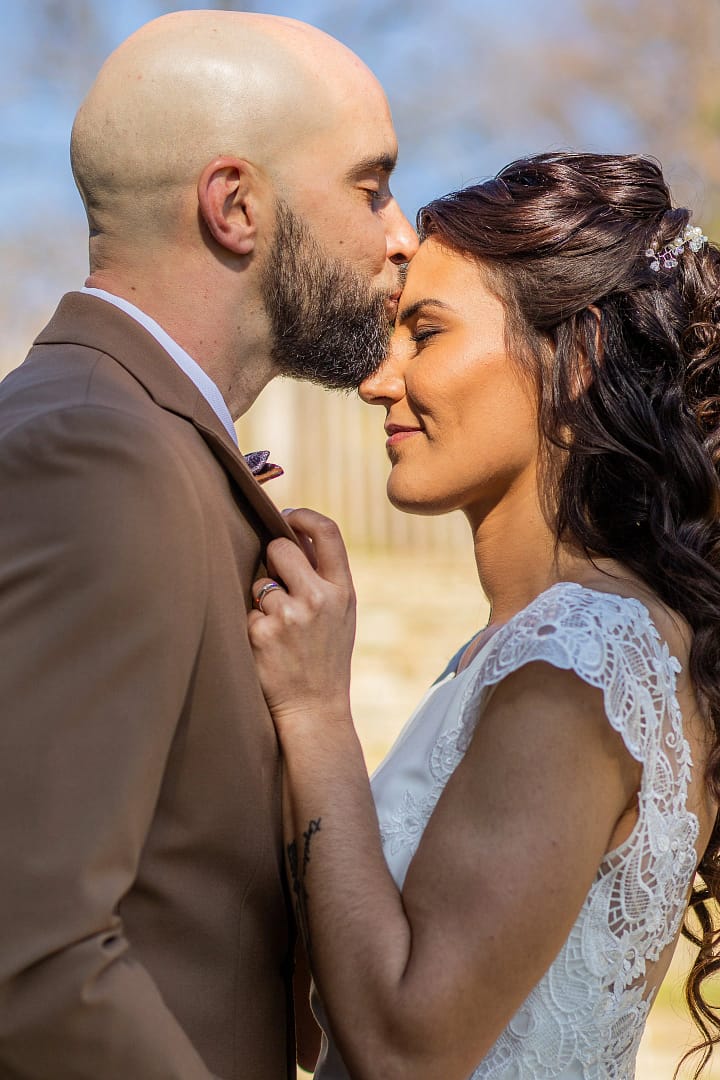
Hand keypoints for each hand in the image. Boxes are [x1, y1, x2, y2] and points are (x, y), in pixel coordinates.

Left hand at [248, 509, 355, 725]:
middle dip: (273, 559)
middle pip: (280, 548)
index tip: (288, 517)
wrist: (315, 709)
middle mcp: (319, 599)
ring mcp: (289, 616)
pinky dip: (252, 625)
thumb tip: (296, 532)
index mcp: (343, 591)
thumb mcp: (341, 615)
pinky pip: (246, 611)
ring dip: (261, 600)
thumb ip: (324, 575)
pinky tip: (267, 647)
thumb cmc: (325, 657)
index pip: (327, 532)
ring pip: (258, 582)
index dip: (304, 516)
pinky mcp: (261, 634)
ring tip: (280, 629)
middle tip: (278, 583)